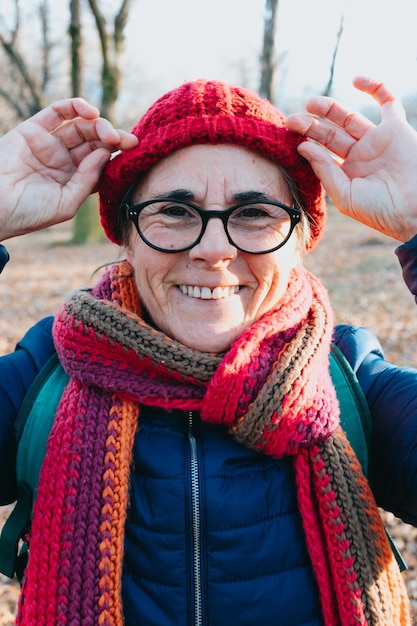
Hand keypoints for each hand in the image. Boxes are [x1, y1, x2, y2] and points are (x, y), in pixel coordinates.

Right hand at [0, 98, 137, 240]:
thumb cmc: (29, 213)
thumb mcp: (66, 203)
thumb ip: (87, 179)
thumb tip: (105, 153)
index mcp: (74, 180)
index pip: (101, 162)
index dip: (116, 155)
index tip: (133, 150)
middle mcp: (64, 160)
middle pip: (94, 142)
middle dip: (112, 138)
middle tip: (125, 141)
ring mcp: (49, 144)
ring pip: (80, 126)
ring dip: (98, 125)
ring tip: (108, 132)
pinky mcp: (33, 130)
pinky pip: (58, 112)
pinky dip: (75, 107)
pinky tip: (90, 112)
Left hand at [286, 77, 416, 241]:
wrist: (413, 210)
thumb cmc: (380, 210)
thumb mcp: (345, 195)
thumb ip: (325, 171)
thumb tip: (303, 147)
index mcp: (347, 173)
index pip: (322, 152)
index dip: (307, 141)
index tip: (293, 136)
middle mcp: (360, 155)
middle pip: (331, 134)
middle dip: (312, 125)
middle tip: (292, 120)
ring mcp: (377, 141)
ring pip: (350, 118)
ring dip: (330, 108)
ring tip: (310, 103)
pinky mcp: (397, 128)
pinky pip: (388, 101)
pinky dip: (375, 87)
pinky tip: (356, 80)